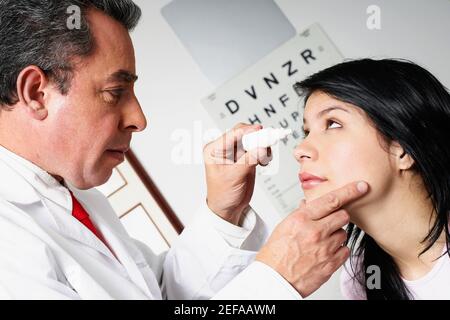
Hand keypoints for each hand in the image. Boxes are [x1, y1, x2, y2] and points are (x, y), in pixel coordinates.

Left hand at [203, 123, 271, 224]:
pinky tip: (264, 161)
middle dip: (257, 137)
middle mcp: (225, 148)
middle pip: (244, 134)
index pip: (232, 134)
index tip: (260, 130)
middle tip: (269, 142)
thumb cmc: (222, 194)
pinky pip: (258, 148)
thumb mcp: (233, 177)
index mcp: (214, 149)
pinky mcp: (246, 157)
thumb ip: (247, 161)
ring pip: (253, 140)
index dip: (247, 130)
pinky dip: (264, 152)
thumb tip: (261, 148)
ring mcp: (237, 152)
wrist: (228, 207)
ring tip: (265, 158)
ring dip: (262, 145)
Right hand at [255, 181, 368, 297]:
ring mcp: (325, 248)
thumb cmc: (275, 254)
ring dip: (336, 234)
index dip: (349, 191)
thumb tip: (310, 204)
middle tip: (329, 222)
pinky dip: (338, 250)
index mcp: (301, 219)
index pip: (331, 200)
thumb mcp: (283, 226)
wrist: (275, 280)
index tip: (360, 186)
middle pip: (343, 215)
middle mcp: (315, 232)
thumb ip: (301, 213)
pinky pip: (345, 250)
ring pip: (344, 233)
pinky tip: (324, 252)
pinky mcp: (331, 263)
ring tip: (321, 241)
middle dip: (338, 216)